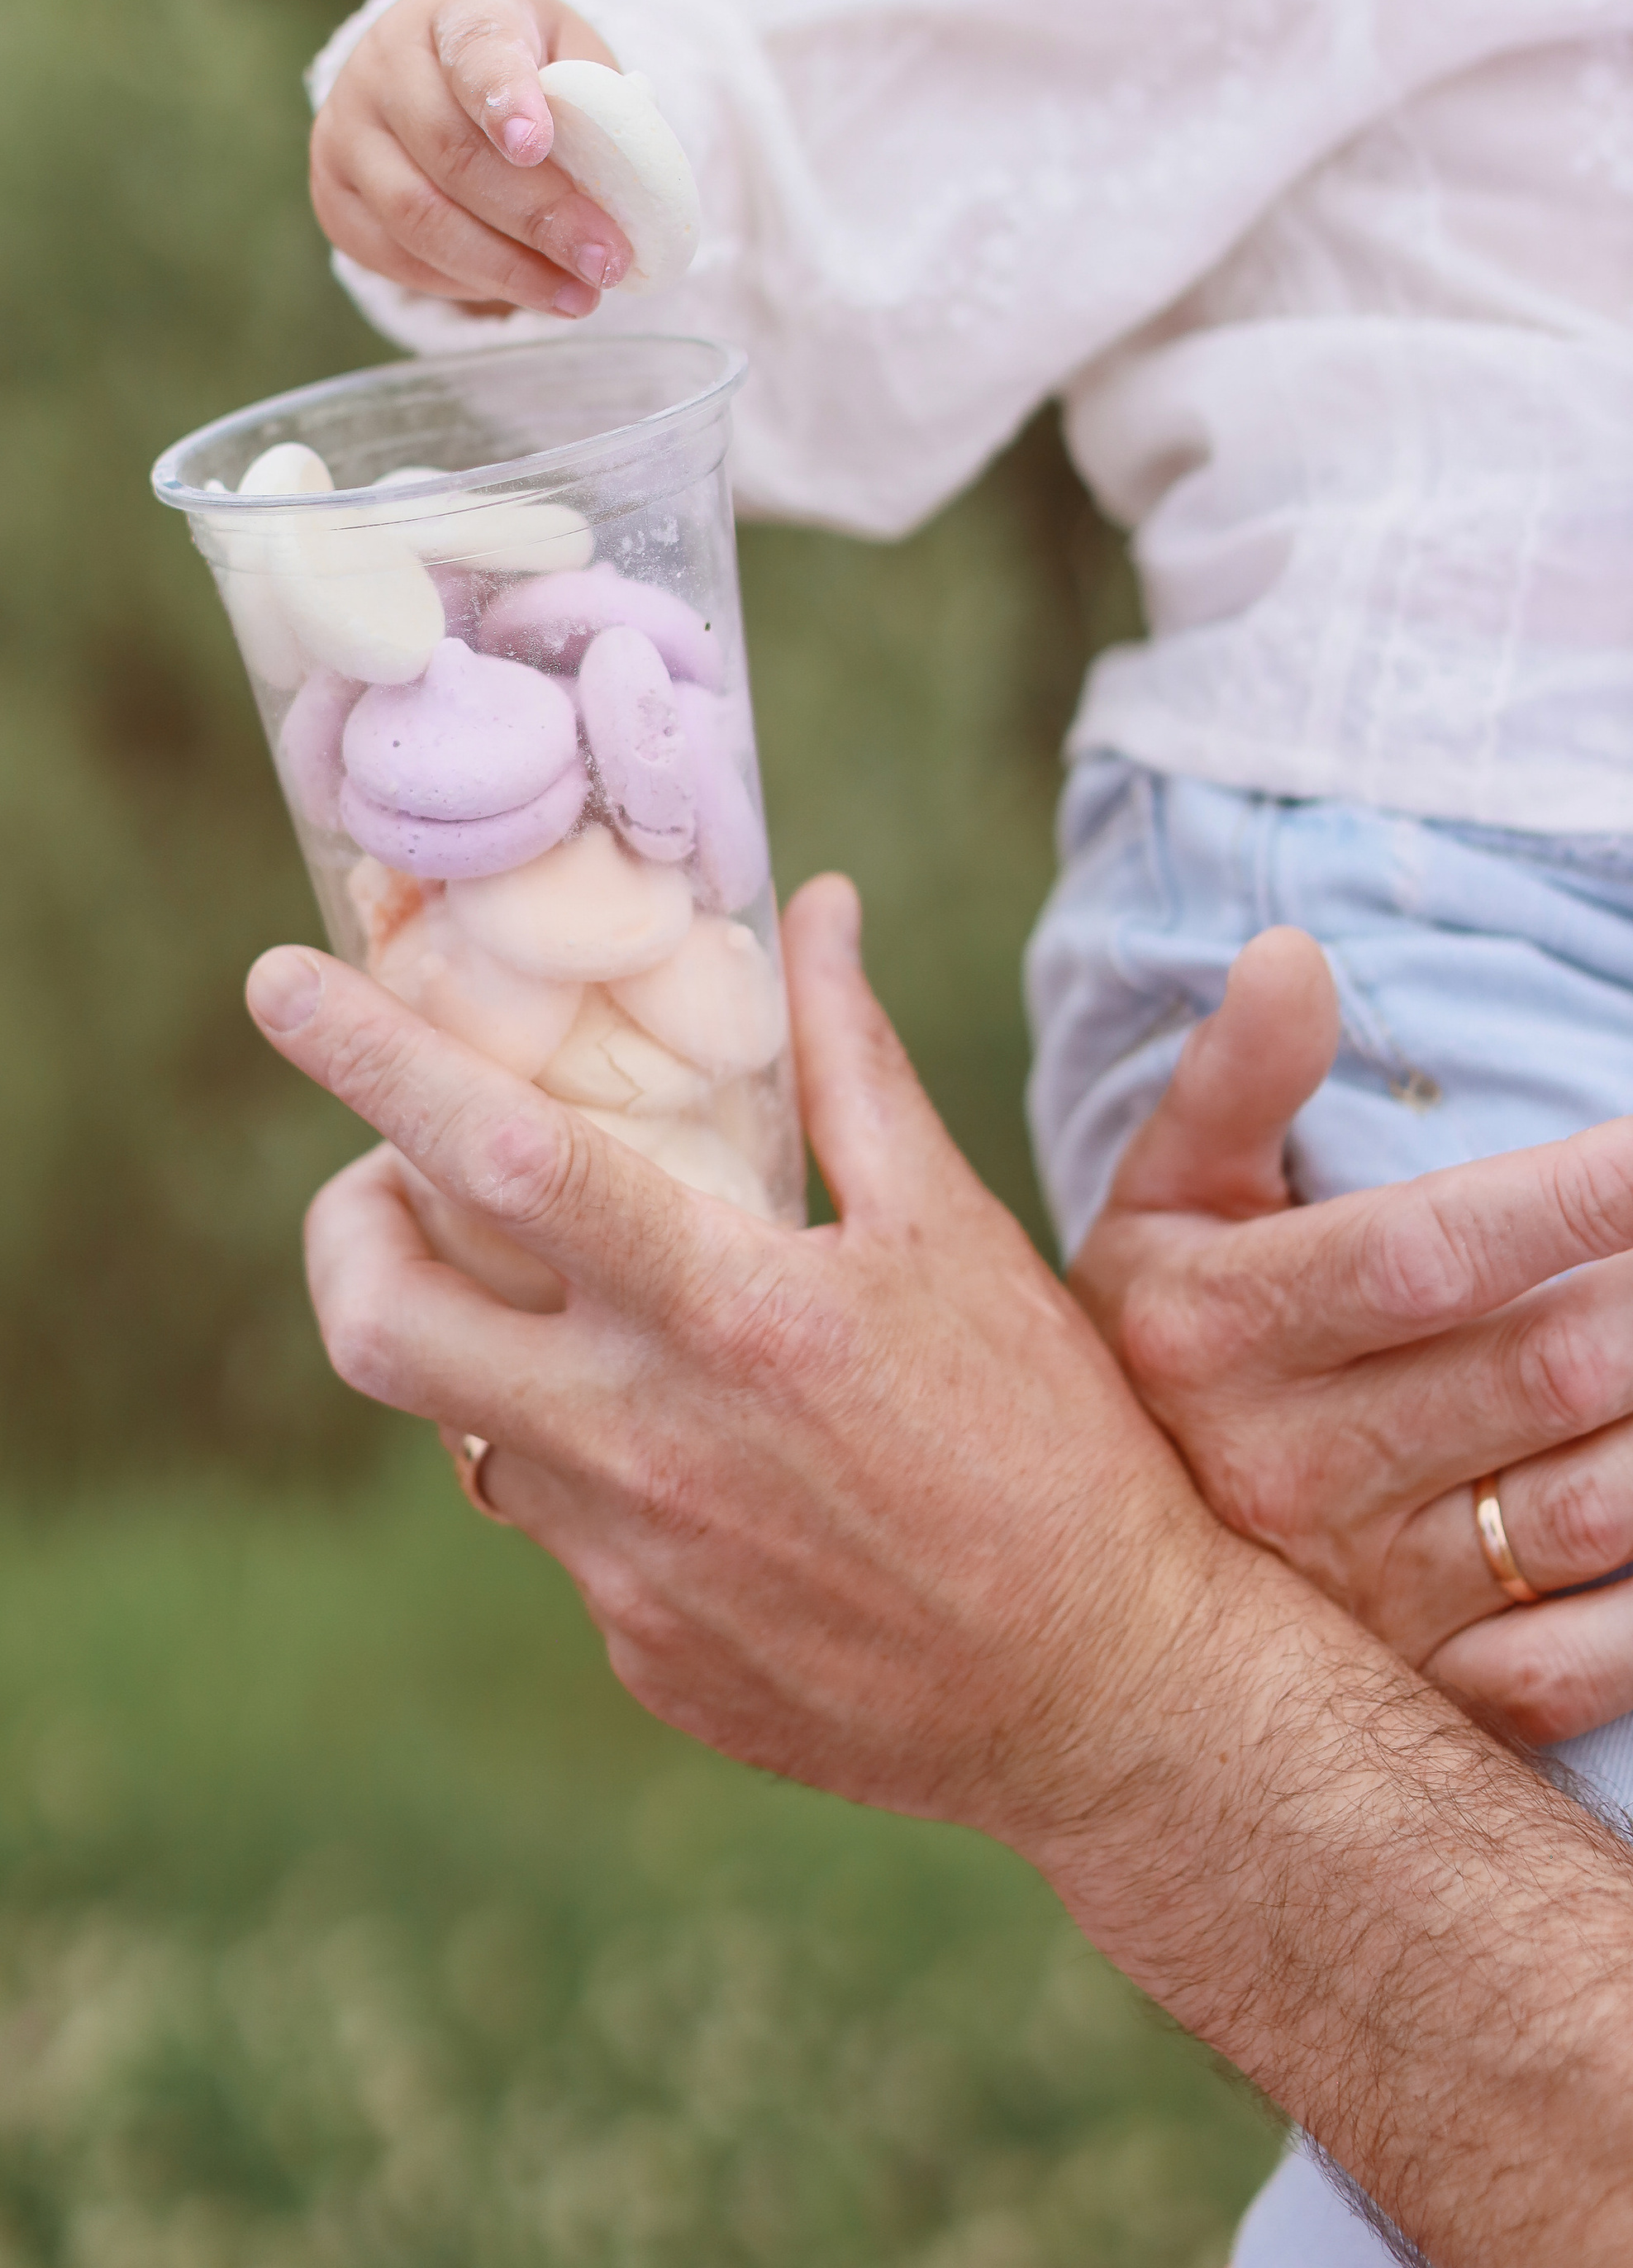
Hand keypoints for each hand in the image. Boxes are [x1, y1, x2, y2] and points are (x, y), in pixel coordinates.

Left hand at [251, 876, 1240, 1846]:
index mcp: (731, 1314)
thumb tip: (813, 906)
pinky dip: (584, 1457)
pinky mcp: (639, 1653)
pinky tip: (689, 1446)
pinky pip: (559, 1528)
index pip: (498, 1159)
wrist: (1111, 1696)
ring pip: (463, 1425)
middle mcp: (648, 1445)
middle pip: (382, 1325)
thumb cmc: (1052, 1440)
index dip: (370, 1061)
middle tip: (390, 1181)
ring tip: (571, 1297)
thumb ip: (851, 1067)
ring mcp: (627, 1569)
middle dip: (345, 1227)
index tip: (274, 982)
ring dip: (479, 1338)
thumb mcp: (955, 1232)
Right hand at [310, 0, 631, 317]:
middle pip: (452, 151)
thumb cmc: (528, 65)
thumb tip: (632, 191)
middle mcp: (383, 63)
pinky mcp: (333, 194)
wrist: (441, 68)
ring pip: (418, 216)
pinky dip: (465, 283)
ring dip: (505, 269)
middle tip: (605, 261)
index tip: (537, 145)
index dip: (504, 96)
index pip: (476, 48)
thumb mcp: (573, 58)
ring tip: (577, 297)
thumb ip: (601, 106)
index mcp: (456, 11)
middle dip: (537, 218)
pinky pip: (396, 256)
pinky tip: (522, 290)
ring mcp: (345, 130)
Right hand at [1074, 927, 1632, 1745]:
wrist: (1066, 1589)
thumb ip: (1230, 1080)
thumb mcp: (1158, 1203)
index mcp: (1223, 1330)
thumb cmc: (1155, 1347)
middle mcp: (1290, 1468)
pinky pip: (1593, 1657)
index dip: (1572, 1197)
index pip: (1428, 1251)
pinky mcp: (1429, 1691)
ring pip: (1592, 1509)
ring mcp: (1369, 1597)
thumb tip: (1290, 954)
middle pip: (1542, 1370)